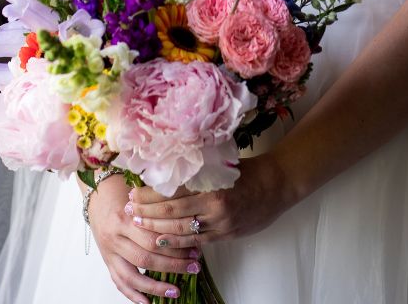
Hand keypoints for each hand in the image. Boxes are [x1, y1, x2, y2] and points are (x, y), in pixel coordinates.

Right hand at [87, 174, 200, 302]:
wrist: (97, 195)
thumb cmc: (122, 192)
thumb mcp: (138, 195)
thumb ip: (156, 208)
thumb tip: (187, 220)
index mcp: (124, 218)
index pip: (152, 238)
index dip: (175, 246)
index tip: (195, 249)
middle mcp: (115, 238)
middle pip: (146, 258)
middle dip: (172, 265)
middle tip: (194, 266)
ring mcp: (109, 252)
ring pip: (132, 276)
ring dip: (156, 286)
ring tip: (176, 291)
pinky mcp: (107, 261)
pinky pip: (119, 282)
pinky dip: (134, 295)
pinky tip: (148, 302)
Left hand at [129, 154, 294, 248]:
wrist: (277, 185)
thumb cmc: (248, 170)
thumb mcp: (221, 164)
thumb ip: (198, 171)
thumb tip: (168, 170)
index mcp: (210, 183)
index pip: (172, 191)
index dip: (150, 195)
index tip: (133, 193)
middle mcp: (213, 205)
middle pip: (172, 213)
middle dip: (148, 213)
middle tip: (129, 211)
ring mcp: (220, 223)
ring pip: (181, 231)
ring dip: (158, 230)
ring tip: (140, 226)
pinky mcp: (225, 235)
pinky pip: (197, 242)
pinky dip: (178, 242)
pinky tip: (163, 241)